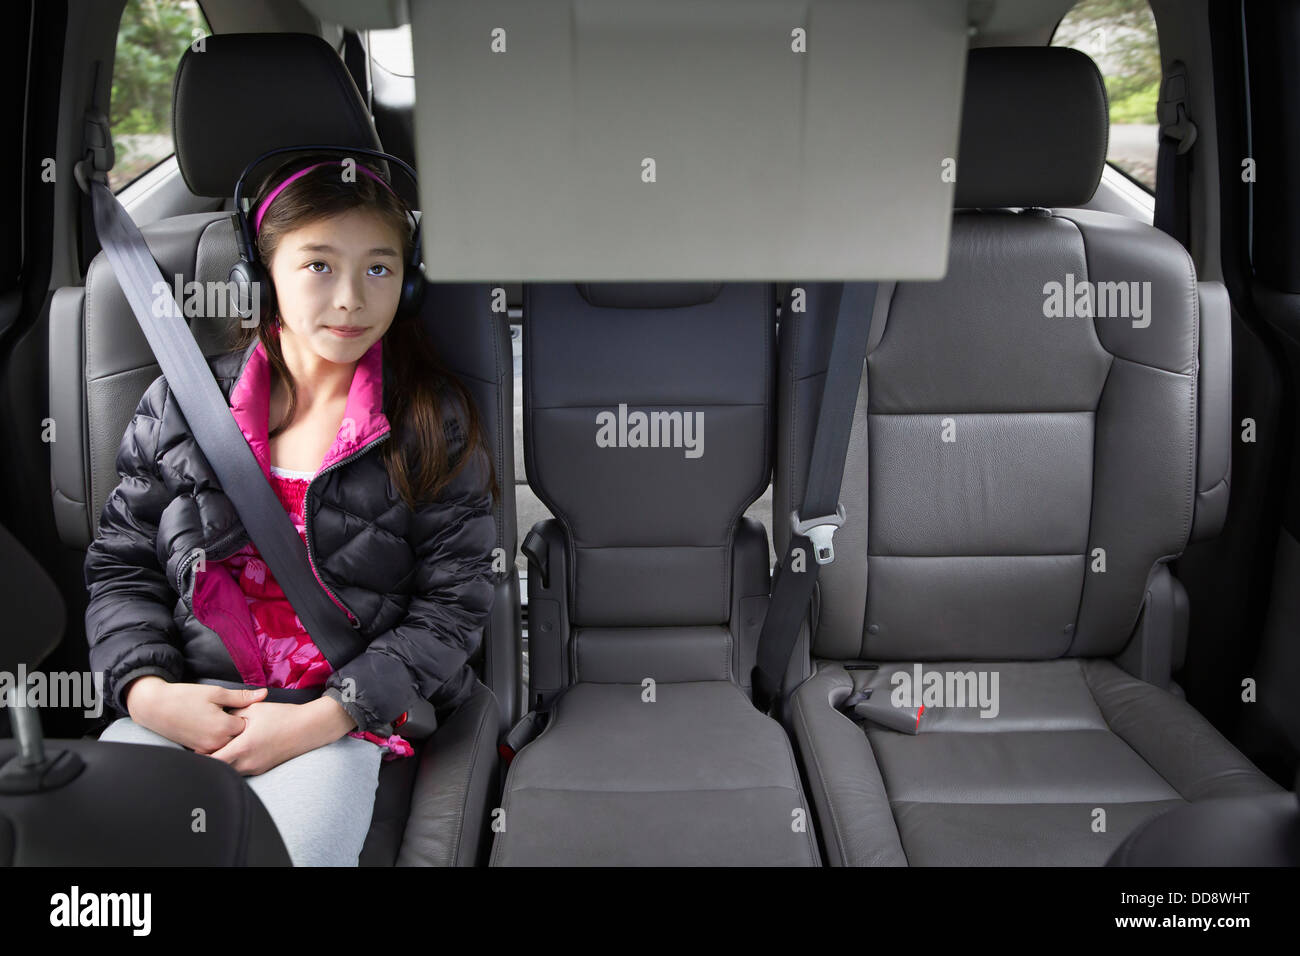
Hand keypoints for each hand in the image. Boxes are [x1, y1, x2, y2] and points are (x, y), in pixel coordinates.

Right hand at [125, 677, 266, 753]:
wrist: (155, 707)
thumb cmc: (185, 697)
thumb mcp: (215, 693)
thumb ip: (241, 697)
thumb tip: (264, 694)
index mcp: (223, 727)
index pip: (248, 725)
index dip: (248, 715)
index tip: (243, 708)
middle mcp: (215, 742)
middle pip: (240, 738)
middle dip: (241, 728)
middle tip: (233, 715)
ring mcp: (205, 749)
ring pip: (228, 745)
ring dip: (229, 736)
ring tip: (220, 721)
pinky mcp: (197, 751)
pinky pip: (216, 749)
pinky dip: (218, 741)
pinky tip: (211, 728)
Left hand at [209, 696, 357, 775]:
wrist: (308, 728)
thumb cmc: (282, 716)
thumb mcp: (254, 709)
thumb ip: (232, 715)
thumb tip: (217, 718)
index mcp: (243, 747)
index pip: (212, 760)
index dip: (200, 756)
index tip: (195, 746)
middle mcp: (248, 762)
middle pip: (219, 769)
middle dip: (210, 760)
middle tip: (202, 747)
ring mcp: (255, 768)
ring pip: (230, 771)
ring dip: (223, 762)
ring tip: (219, 748)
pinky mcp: (262, 769)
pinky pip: (241, 770)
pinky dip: (234, 763)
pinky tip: (236, 750)